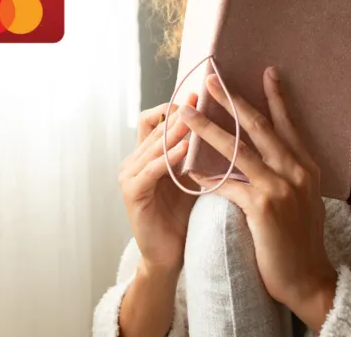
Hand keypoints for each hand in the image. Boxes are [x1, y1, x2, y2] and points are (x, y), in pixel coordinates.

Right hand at [118, 94, 200, 273]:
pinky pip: (150, 169)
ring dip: (175, 131)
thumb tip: (221, 122)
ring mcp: (130, 176)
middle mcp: (133, 160)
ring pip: (152, 144)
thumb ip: (196, 152)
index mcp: (146, 154)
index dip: (175, 106)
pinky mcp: (132, 193)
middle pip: (154, 126)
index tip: (200, 95)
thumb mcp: (192, 176)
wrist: (170, 255)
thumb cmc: (183, 216)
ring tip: (196, 119)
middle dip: (179, 113)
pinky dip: (168, 158)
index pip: (155, 118)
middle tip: (200, 98)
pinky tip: (186, 150)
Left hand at [182, 67, 336, 328]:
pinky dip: (206, 176)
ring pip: (238, 149)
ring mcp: (281, 187)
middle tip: (211, 80)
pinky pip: (227, 185)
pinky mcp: (264, 207)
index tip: (266, 72)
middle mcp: (297, 171)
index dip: (276, 98)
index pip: (287, 124)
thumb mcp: (302, 200)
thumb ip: (287, 175)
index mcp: (306, 167)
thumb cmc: (299, 242)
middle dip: (232, 101)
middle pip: (259, 127)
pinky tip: (188, 169)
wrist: (308, 280)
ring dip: (208, 129)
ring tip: (187, 113)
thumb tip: (267, 156)